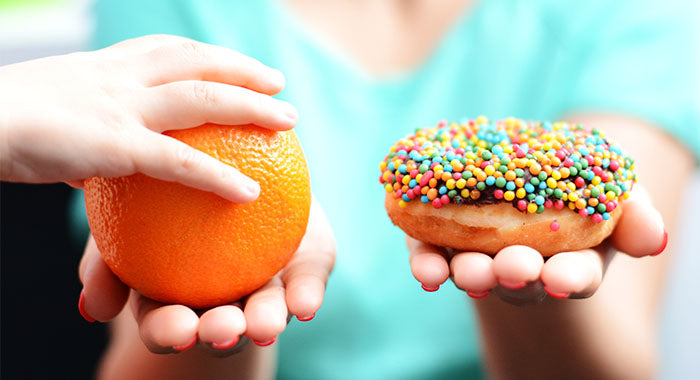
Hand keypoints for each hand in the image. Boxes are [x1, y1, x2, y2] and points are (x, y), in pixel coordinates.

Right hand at [0, 34, 296, 202]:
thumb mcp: (48, 118)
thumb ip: (82, 135)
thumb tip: (90, 163)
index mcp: (101, 68)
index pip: (164, 50)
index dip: (204, 55)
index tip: (234, 63)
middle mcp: (116, 77)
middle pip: (195, 62)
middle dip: (241, 69)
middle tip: (278, 82)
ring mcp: (119, 106)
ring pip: (202, 99)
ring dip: (252, 107)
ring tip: (289, 120)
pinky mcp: (115, 144)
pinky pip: (180, 163)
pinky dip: (218, 177)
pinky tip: (251, 192)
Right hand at [78, 197, 334, 354]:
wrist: (234, 168)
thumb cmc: (164, 197)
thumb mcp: (126, 219)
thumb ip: (106, 260)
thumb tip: (91, 309)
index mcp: (176, 296)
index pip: (168, 322)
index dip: (170, 332)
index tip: (176, 329)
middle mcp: (224, 298)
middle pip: (221, 324)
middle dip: (220, 333)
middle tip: (220, 328)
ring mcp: (266, 286)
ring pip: (267, 310)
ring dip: (266, 320)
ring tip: (264, 324)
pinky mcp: (304, 269)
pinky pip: (306, 283)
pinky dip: (306, 295)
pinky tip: (304, 305)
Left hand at [407, 186, 666, 304]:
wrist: (520, 176)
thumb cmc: (572, 190)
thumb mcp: (613, 194)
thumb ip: (635, 214)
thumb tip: (652, 238)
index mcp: (565, 259)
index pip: (572, 275)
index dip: (569, 277)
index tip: (562, 277)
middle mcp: (519, 265)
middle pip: (517, 277)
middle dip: (515, 273)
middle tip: (512, 267)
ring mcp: (478, 255)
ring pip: (472, 271)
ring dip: (470, 273)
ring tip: (468, 270)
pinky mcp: (439, 241)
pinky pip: (430, 257)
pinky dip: (427, 264)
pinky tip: (426, 269)